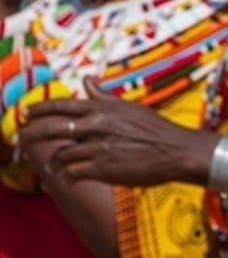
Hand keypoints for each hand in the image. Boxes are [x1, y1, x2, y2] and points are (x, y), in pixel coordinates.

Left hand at [20, 80, 216, 187]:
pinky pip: (72, 173)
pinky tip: (69, 177)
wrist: (176, 151)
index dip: (39, 110)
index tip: (26, 114)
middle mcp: (95, 126)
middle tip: (21, 140)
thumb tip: (87, 80)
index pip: (61, 106)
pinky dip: (67, 176)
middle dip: (30, 135)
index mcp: (102, 110)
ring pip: (60, 155)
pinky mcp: (102, 169)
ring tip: (51, 166)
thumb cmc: (156, 130)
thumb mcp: (129, 107)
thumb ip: (103, 97)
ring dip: (53, 162)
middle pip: (51, 129)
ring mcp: (97, 148)